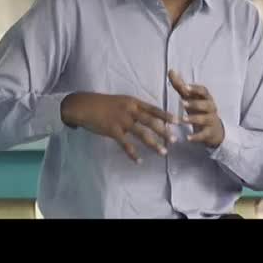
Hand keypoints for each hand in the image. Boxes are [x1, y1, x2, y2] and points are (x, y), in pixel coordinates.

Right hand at [60, 92, 177, 163]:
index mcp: (134, 102)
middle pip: (150, 121)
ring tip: (163, 152)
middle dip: (163, 131)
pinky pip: (125, 143)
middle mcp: (130, 110)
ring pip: (141, 133)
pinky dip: (132, 153)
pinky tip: (139, 161)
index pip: (153, 109)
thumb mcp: (123, 101)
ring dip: (153, 143)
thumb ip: (136, 108)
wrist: (85, 106)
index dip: (166, 116)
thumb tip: (150, 114)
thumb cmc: (104, 104)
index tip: (178, 122)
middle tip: (174, 140)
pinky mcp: (112, 130)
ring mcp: (121, 120)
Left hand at [168, 70, 224, 147]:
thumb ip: (180, 86)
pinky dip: (196, 136)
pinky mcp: (210, 133)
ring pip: (205, 118)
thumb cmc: (200, 111)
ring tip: (183, 120)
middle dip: (195, 103)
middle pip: (206, 104)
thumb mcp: (191, 98)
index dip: (195, 89)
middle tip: (182, 103)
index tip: (185, 87)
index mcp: (206, 98)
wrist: (215, 130)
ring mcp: (211, 120)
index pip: (203, 91)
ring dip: (194, 119)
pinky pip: (204, 134)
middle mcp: (211, 108)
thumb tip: (171, 70)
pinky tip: (188, 138)